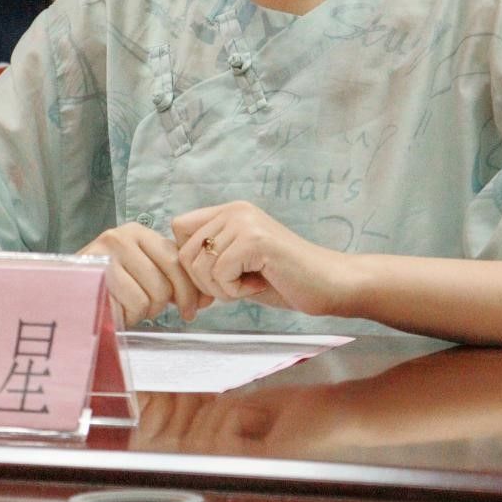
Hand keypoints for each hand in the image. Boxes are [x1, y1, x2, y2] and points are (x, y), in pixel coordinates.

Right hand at [80, 222, 211, 326]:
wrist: (64, 289)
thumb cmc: (109, 282)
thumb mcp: (142, 270)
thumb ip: (172, 278)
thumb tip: (207, 299)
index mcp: (138, 232)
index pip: (176, 262)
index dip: (189, 290)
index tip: (192, 311)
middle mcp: (121, 238)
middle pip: (165, 283)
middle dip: (163, 305)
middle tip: (151, 310)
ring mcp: (106, 257)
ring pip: (149, 298)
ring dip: (142, 311)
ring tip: (129, 306)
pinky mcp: (95, 279)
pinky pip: (129, 306)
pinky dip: (127, 316)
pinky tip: (117, 310)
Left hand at [172, 201, 346, 316]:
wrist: (329, 285)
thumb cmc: (285, 280)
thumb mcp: (239, 264)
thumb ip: (210, 259)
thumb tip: (172, 272)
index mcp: (229, 211)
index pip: (179, 229)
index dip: (189, 261)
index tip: (214, 283)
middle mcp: (234, 210)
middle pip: (183, 252)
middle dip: (205, 282)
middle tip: (237, 287)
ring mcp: (244, 222)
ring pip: (199, 265)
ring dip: (222, 288)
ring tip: (251, 283)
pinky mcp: (254, 239)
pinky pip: (220, 273)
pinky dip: (236, 291)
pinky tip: (259, 284)